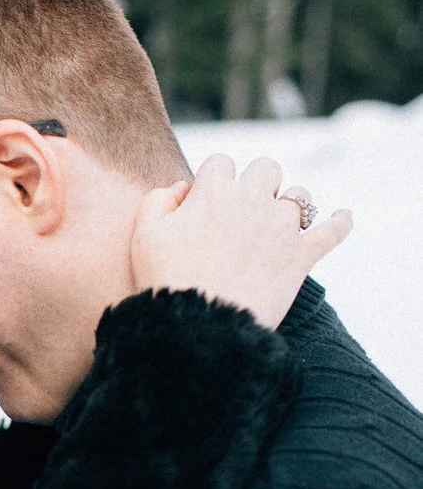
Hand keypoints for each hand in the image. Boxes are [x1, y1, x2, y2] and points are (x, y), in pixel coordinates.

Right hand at [131, 155, 352, 329]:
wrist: (202, 325)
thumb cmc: (167, 281)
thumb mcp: (144, 235)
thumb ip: (159, 200)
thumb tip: (183, 187)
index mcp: (214, 191)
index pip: (220, 163)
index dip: (213, 180)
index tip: (207, 200)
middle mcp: (253, 200)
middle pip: (266, 168)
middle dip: (257, 182)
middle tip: (245, 209)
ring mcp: (282, 226)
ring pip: (299, 195)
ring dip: (291, 203)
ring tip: (279, 222)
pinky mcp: (302, 255)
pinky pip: (332, 231)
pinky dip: (340, 223)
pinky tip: (344, 217)